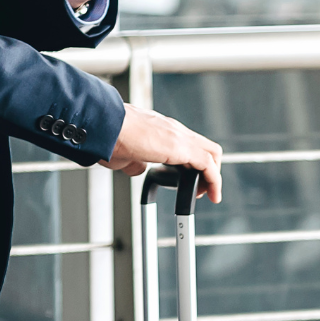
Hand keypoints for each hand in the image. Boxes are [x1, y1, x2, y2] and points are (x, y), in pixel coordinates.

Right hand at [101, 102, 222, 202]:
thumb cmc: (109, 138)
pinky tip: (210, 193)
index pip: (190, 145)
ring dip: (212, 176)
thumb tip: (139, 169)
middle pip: (206, 148)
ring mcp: (179, 136)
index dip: (195, 165)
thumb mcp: (126, 155)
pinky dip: (214, 180)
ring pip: (211, 154)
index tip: (191, 181)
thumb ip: (136, 162)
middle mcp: (175, 130)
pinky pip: (208, 165)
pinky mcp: (181, 146)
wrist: (105, 126)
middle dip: (208, 171)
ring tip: (207, 194)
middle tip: (201, 189)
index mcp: (163, 131)